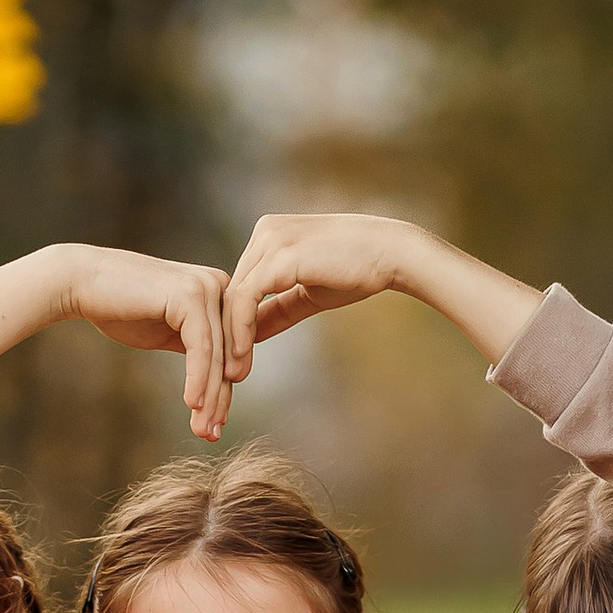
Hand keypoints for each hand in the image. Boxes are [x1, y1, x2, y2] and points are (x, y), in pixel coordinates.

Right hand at [0, 245, 235, 439]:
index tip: (214, 428)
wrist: (83, 283)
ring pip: (217, 355)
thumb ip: (199, 348)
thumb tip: (225, 384)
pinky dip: (198, 378)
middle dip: (219, 400)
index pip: (230, 349)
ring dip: (210, 397)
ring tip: (202, 430)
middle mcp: (218, 284)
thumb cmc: (123, 309)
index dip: (224, 392)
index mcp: (218, 291)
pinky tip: (192, 405)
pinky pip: (201, 347)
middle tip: (211, 436)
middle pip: (228, 354)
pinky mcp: (189, 295)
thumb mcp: (170, 332)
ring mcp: (205, 287)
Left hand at [222, 213, 541, 379]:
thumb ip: (277, 310)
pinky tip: (241, 363)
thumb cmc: (357, 271)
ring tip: (229, 379)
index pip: (239, 285)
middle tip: (221, 379)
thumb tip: (249, 335)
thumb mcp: (308, 293)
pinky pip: (245, 301)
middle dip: (224, 338)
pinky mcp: (278, 258)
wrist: (391, 253)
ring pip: (233, 299)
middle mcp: (263, 232)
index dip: (232, 327)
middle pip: (231, 292)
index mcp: (269, 236)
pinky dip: (239, 334)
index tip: (231, 364)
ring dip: (228, 343)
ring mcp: (269, 241)